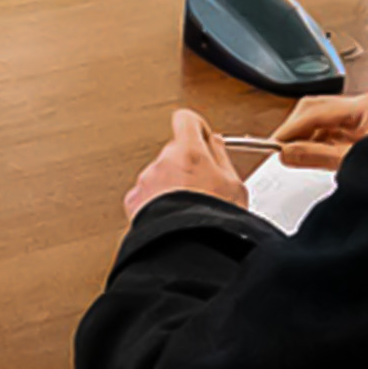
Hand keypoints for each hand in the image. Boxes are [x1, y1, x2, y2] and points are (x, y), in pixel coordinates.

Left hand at [120, 109, 247, 218]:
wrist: (189, 247)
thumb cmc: (214, 219)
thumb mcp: (234, 185)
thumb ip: (221, 156)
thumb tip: (214, 142)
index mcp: (188, 152)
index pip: (186, 120)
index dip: (196, 128)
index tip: (202, 137)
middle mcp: (163, 162)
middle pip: (174, 152)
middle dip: (186, 165)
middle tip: (203, 187)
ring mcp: (146, 181)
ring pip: (160, 175)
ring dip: (171, 186)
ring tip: (188, 208)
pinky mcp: (133, 200)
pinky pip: (146, 195)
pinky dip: (156, 203)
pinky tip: (172, 216)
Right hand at [269, 93, 367, 165]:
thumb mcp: (353, 162)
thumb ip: (317, 156)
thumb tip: (288, 152)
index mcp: (365, 106)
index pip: (315, 109)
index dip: (292, 127)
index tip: (275, 143)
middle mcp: (365, 107)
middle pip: (316, 108)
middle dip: (297, 129)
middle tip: (280, 148)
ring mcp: (365, 117)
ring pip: (322, 119)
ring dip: (306, 136)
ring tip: (295, 154)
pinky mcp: (363, 130)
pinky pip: (332, 130)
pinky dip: (318, 141)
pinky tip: (313, 153)